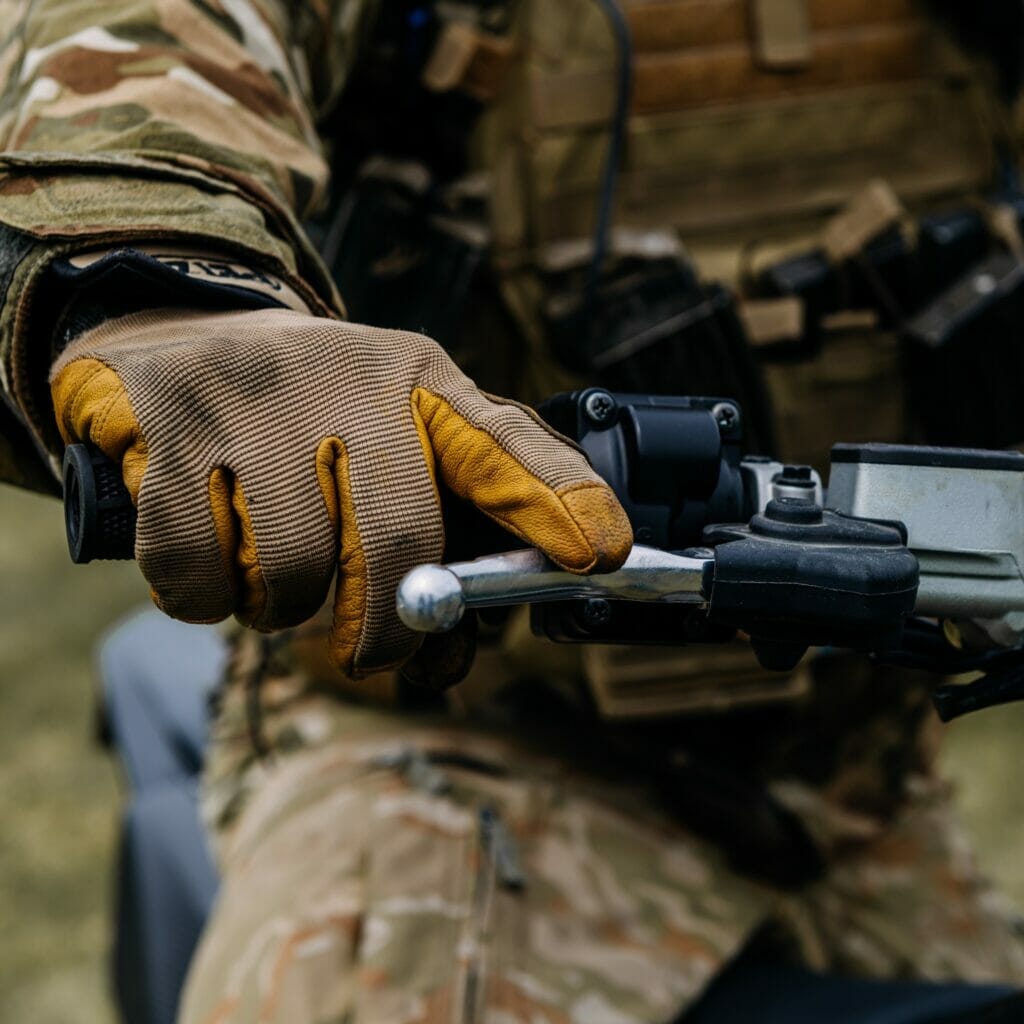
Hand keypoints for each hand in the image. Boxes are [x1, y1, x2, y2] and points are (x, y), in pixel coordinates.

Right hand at [51, 309, 631, 675]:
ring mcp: (255, 395)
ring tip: (276, 580)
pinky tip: (214, 569)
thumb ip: (441, 534)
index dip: (556, 500)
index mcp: (420, 382)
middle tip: (372, 652)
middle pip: (397, 539)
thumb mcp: (390, 440)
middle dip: (387, 627)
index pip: (503, 444)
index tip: (601, 555)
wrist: (183, 329)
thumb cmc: (311, 416)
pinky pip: (196, 568)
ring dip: (283, 608)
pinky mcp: (166, 419)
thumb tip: (458, 651)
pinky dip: (207, 598)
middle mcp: (349, 378)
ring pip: (291, 567)